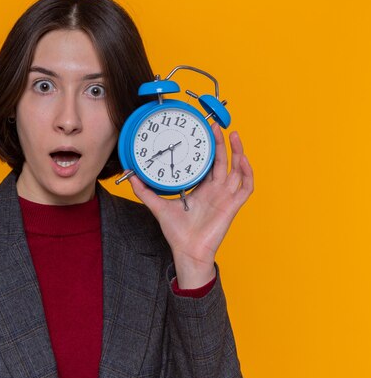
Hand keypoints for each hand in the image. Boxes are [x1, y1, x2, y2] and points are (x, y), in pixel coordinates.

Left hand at [128, 124, 253, 288]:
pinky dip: (247, 173)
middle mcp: (216, 190)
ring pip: (238, 170)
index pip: (208, 163)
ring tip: (233, 136)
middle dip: (222, 143)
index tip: (203, 131)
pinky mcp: (232, 206)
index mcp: (201, 189)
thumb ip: (144, 191)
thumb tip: (130, 176)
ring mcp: (226, 197)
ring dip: (238, 153)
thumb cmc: (177, 233)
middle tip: (216, 125)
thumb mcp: (157, 206)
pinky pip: (246, 187)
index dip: (209, 148)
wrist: (187, 251)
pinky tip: (242, 160)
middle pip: (223, 161)